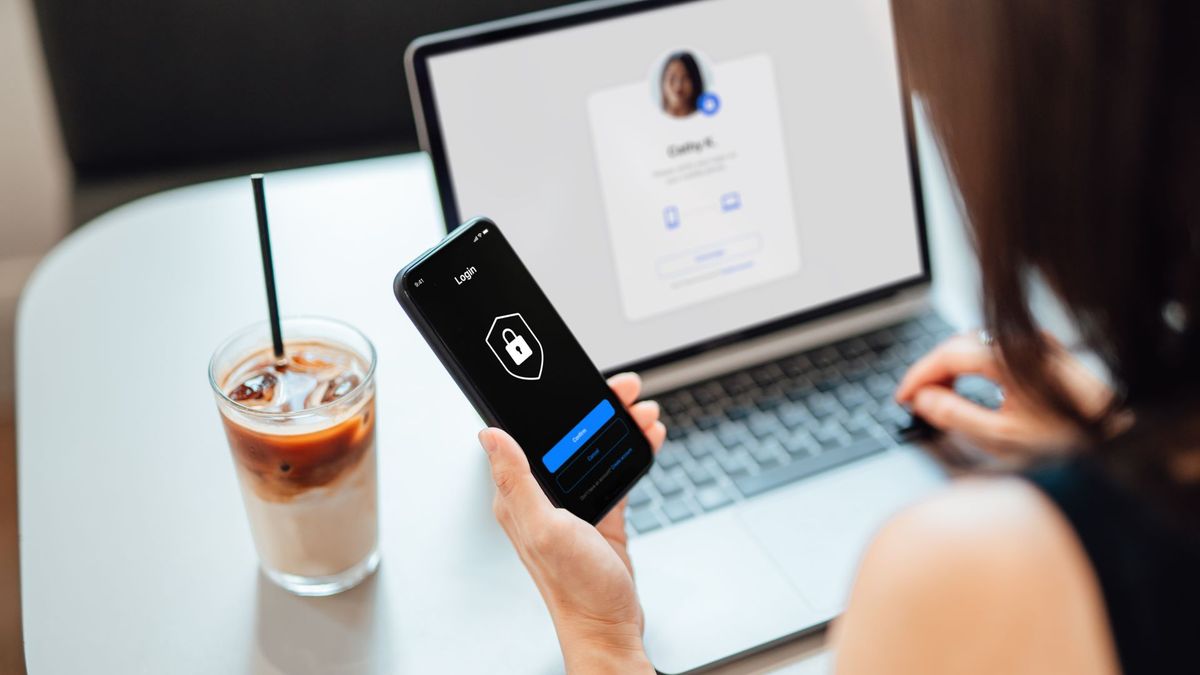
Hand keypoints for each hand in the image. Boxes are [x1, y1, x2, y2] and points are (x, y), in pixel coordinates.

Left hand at [479, 372, 664, 673]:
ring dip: (620, 426)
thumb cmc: (574, 588)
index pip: (533, 433)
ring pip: (596, 448)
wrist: (609, 627)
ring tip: (644, 412)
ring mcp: (574, 504)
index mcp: (520, 495)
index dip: (558, 404)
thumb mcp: (544, 528)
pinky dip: (631, 451)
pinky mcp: (600, 514)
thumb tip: (488, 434)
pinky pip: (615, 470)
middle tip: (626, 389)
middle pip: (571, 435)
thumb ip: (516, 480)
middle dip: (600, 407)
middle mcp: (544, 496)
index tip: (584, 382)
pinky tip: (647, 438)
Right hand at [895, 332, 1110, 456]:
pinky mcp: (1045, 351)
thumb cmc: (1070, 441)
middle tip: (916, 401)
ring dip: (952, 367)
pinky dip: (974, 365)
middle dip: (932, 372)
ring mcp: (1036, 343)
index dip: (918, 376)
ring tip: (939, 396)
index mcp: (1008, 357)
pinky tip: (971, 385)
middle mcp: (1022, 341)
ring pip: (976, 345)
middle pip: (959, 346)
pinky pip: (996, 348)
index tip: (903, 396)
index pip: (946, 355)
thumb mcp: (1001, 436)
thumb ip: (954, 415)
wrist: (1120, 438)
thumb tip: (923, 399)